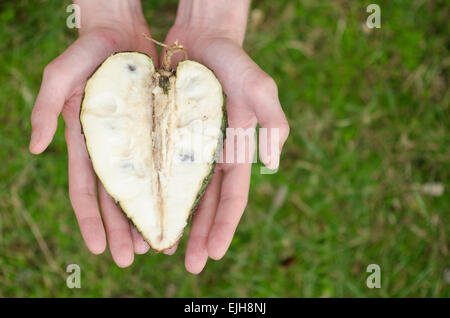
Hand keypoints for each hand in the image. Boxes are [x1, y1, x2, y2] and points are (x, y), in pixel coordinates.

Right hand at [29, 0, 157, 266]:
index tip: (98, 249)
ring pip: (143, 189)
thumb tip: (35, 149)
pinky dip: (170, 189)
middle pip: (116, 198)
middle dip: (121, 229)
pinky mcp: (159, 131)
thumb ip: (46, 107)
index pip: (86, 189)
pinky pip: (167, 165)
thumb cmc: (90, 49)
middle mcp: (112, 148)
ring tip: (158, 245)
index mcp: (87, 142)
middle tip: (130, 258)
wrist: (122, 30)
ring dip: (146, 218)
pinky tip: (180, 210)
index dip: (90, 219)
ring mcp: (137, 142)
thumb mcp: (63, 74)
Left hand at [162, 1, 288, 272]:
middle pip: (206, 203)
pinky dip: (154, 192)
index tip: (214, 252)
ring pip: (181, 193)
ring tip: (164, 249)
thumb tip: (272, 163)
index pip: (233, 195)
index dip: (224, 225)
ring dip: (176, 221)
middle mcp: (212, 155)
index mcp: (236, 149)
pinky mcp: (166, 136)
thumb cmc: (233, 60)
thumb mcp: (259, 86)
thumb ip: (272, 120)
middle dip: (199, 233)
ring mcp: (188, 147)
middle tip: (189, 265)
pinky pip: (158, 169)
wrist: (201, 38)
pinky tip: (143, 212)